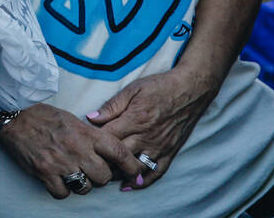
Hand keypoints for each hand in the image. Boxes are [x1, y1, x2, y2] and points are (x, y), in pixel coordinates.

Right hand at [0, 103, 141, 197]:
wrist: (13, 116)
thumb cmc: (43, 116)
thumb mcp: (72, 119)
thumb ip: (91, 135)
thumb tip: (109, 153)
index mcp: (85, 133)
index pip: (118, 152)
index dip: (131, 165)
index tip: (135, 171)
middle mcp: (76, 149)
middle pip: (104, 176)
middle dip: (101, 176)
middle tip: (91, 170)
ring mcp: (60, 163)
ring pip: (85, 187)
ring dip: (82, 184)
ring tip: (73, 174)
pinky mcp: (44, 172)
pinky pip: (63, 193)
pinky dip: (62, 190)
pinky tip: (58, 180)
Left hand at [86, 68, 214, 189]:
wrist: (191, 90)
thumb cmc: (159, 87)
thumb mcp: (132, 89)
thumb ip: (112, 106)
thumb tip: (91, 118)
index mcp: (135, 119)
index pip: (108, 138)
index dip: (93, 142)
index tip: (83, 143)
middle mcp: (147, 137)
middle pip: (119, 156)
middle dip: (103, 160)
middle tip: (89, 161)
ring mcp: (160, 147)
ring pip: (136, 168)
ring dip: (119, 173)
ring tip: (104, 174)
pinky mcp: (170, 152)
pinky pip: (156, 172)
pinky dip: (143, 182)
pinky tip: (130, 185)